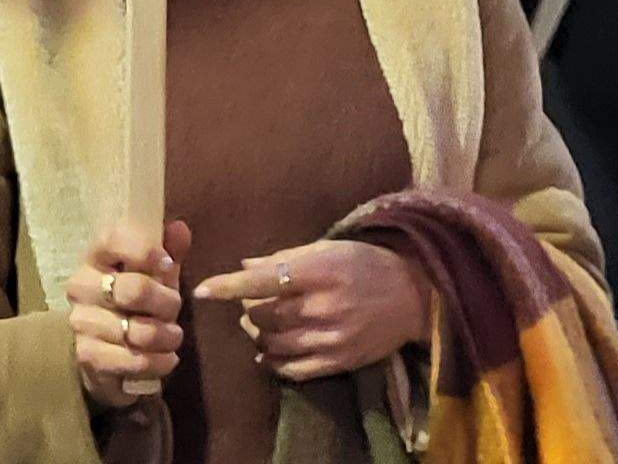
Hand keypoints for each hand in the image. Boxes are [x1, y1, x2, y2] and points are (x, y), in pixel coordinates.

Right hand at [66, 223, 189, 412]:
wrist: (109, 355)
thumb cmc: (136, 305)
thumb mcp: (156, 276)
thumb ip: (170, 252)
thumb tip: (179, 228)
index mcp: (97, 257)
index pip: (114, 239)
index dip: (146, 251)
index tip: (167, 264)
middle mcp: (82, 286)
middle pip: (134, 290)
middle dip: (167, 303)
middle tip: (174, 310)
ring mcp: (81, 322)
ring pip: (139, 330)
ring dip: (167, 336)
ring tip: (172, 337)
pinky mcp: (87, 356)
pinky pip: (134, 360)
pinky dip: (159, 362)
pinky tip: (167, 359)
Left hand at [194, 238, 433, 381]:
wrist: (415, 296)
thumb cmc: (367, 264)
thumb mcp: (329, 248)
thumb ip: (285, 257)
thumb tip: (245, 264)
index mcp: (317, 271)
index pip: (260, 280)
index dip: (228, 286)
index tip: (202, 290)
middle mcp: (322, 306)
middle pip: (261, 315)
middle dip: (247, 309)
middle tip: (252, 302)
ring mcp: (330, 338)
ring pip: (271, 343)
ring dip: (258, 334)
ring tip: (262, 324)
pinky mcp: (337, 362)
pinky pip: (291, 369)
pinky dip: (273, 361)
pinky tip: (270, 352)